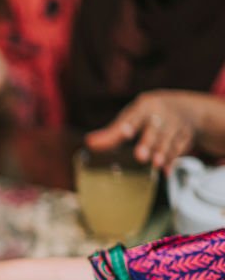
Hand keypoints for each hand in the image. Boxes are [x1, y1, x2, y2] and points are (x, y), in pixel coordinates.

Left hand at [86, 91, 202, 169]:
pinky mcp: (186, 136)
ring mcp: (176, 125)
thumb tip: (89, 143)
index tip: (124, 132)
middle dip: (148, 143)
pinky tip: (166, 172)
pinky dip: (173, 161)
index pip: (135, 117)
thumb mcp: (133, 117)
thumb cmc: (150, 114)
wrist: (189, 109)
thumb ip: (113, 132)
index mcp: (145, 107)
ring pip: (168, 140)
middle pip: (154, 130)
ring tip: (155, 164)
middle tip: (140, 156)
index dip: (128, 125)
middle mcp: (162, 114)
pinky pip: (180, 149)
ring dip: (162, 153)